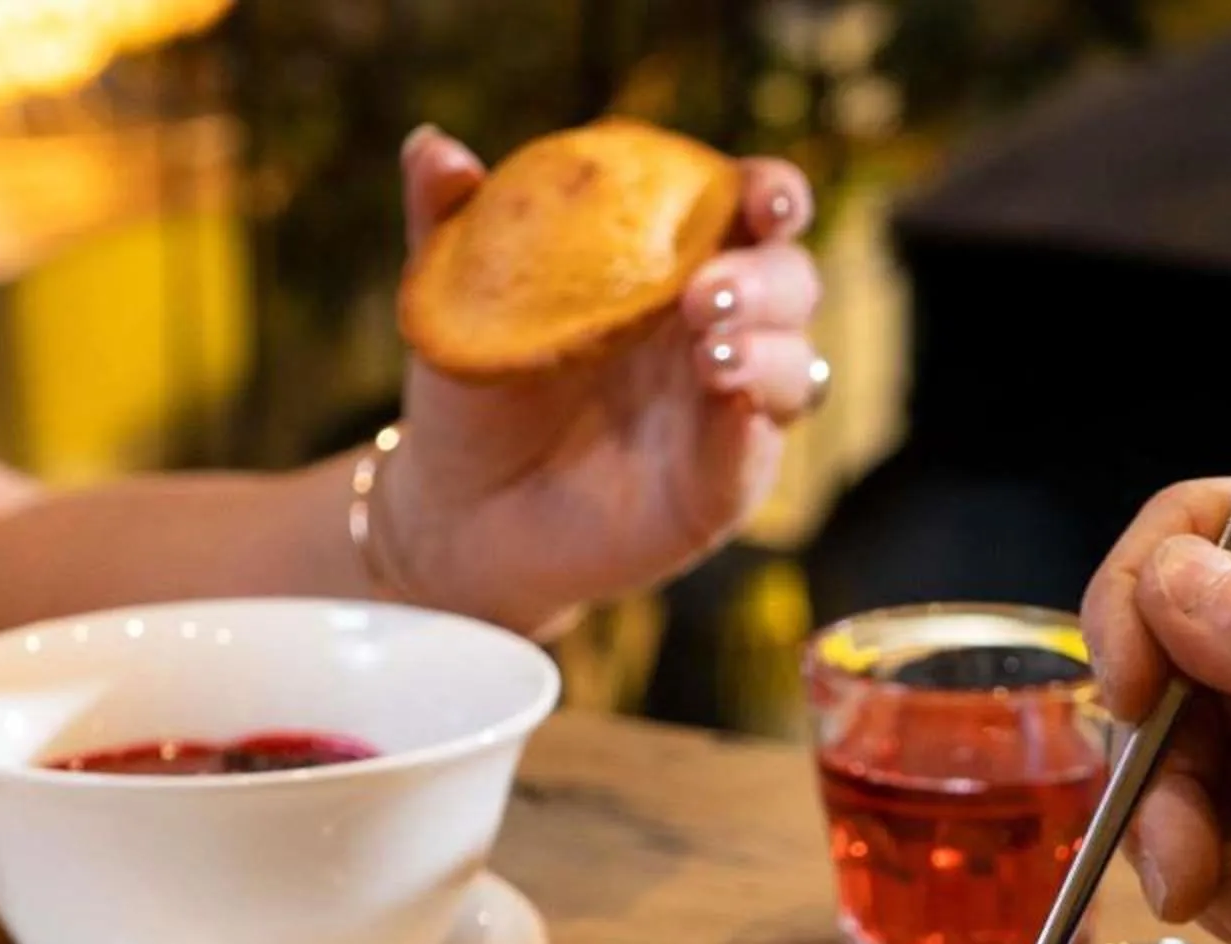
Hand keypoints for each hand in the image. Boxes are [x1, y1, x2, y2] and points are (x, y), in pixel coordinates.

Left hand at [379, 128, 822, 635]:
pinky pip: (754, 452)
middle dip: (770, 276)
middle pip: (794, 283)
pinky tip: (725, 406)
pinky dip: (749, 426)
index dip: (774, 195)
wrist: (458, 507)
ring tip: (709, 352)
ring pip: (797, 366)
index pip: (752, 213)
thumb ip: (448, 218)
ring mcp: (725, 412)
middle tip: (707, 290)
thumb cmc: (476, 387)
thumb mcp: (455, 295)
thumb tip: (433, 148)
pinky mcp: (718, 487)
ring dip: (769, 349)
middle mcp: (718, 330)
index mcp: (675, 263)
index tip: (760, 195)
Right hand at [1083, 486, 1230, 943]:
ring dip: (1182, 841)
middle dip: (1158, 764)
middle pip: (1163, 666)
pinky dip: (1220, 890)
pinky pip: (1199, 844)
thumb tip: (1169, 577)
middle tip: (1185, 847)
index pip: (1202, 534)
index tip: (1134, 691)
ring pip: (1168, 767)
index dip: (1142, 602)